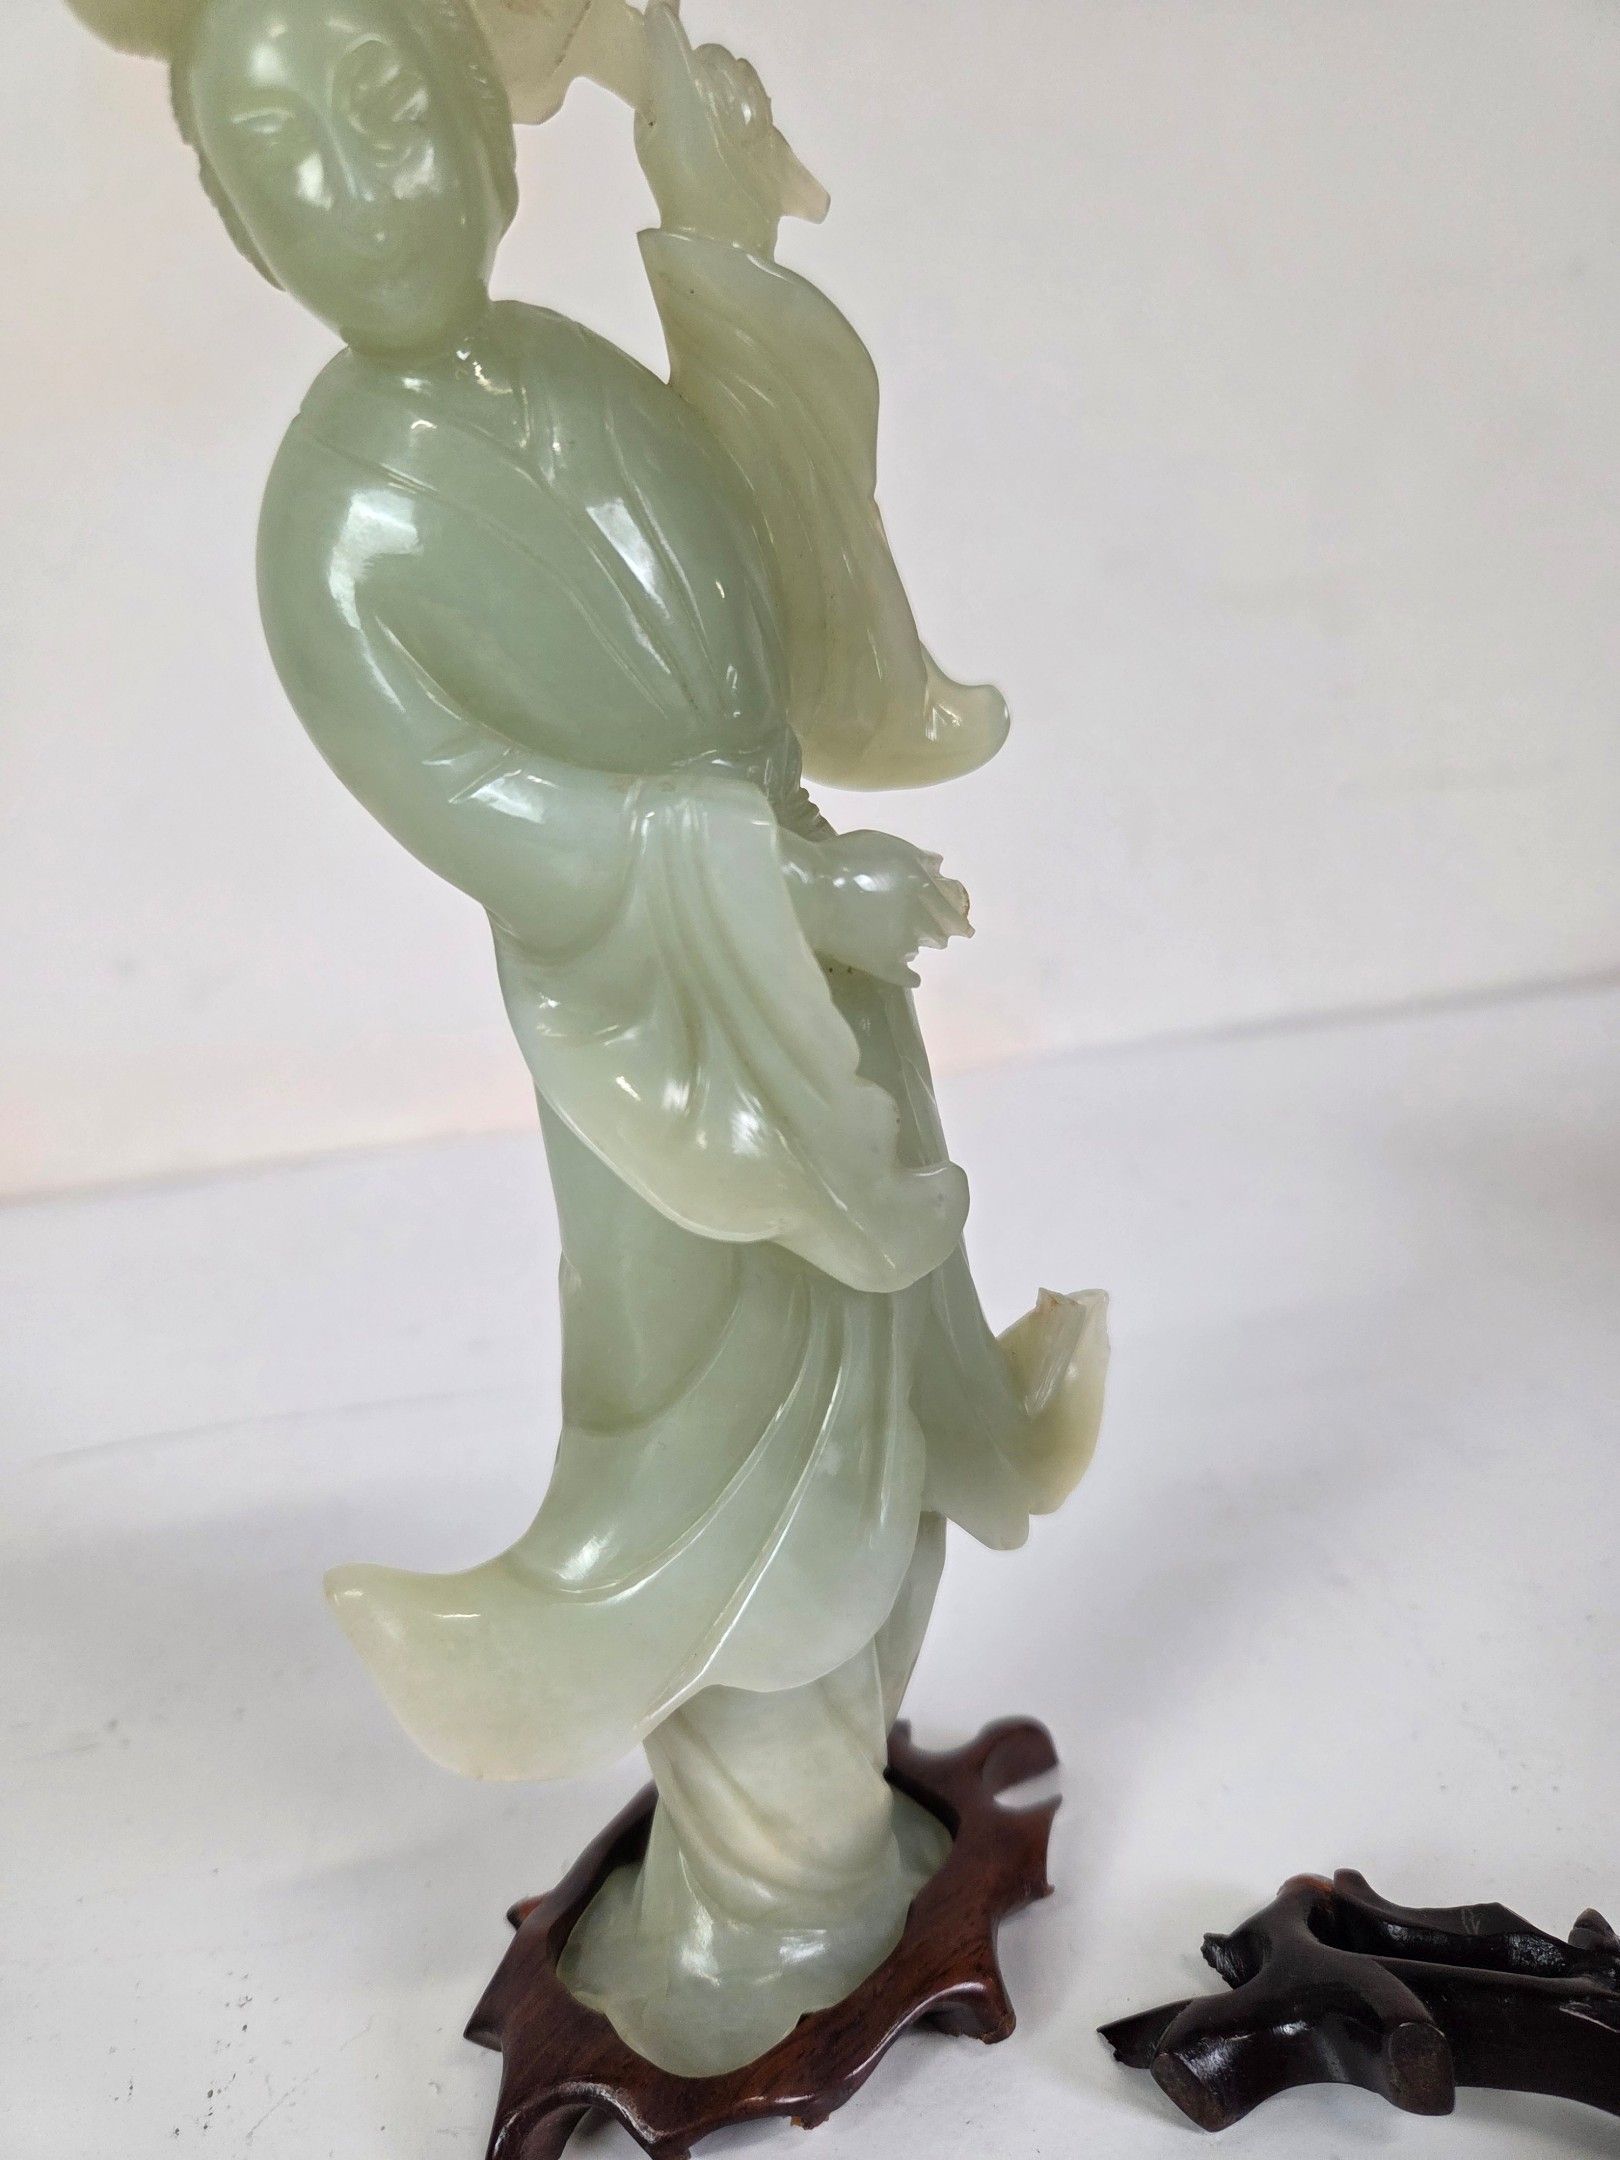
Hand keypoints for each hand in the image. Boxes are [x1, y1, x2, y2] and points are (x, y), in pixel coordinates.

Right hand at [785, 830, 972, 986]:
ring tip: (914, 941)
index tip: (959, 915)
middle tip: (938, 929)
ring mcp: (902, 945)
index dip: (956, 908)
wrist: (814, 893)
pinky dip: (911, 975)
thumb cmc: (848, 862)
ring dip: (922, 943)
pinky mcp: (882, 965)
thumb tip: (939, 867)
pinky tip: (914, 977)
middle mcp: (920, 920)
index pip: (950, 904)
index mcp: (923, 889)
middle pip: (940, 928)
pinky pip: (905, 975)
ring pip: (922, 947)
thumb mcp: (887, 846)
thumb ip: (917, 857)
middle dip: (941, 928)